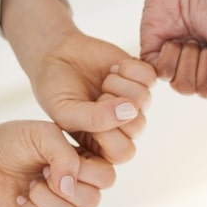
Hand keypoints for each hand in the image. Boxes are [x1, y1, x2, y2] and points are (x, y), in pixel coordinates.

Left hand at [0, 121, 114, 206]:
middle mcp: (77, 187)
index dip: (85, 170)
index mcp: (85, 163)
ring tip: (29, 184)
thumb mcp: (43, 135)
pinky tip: (19, 198)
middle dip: (63, 186)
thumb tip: (69, 188)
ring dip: (44, 198)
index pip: (107, 177)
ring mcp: (59, 206)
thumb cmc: (13, 141)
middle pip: (93, 200)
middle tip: (42, 171)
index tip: (56, 156)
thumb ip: (64, 156)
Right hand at [31, 33, 154, 163]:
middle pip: (138, 127)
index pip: (124, 152)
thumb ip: (93, 119)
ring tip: (103, 81)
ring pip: (144, 100)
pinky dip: (130, 69)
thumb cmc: (56, 89)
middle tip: (96, 95)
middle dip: (113, 105)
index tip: (88, 112)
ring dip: (119, 85)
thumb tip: (130, 111)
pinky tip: (114, 68)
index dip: (109, 132)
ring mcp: (133, 102)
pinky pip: (150, 78)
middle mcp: (122, 126)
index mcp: (104, 144)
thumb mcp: (64, 111)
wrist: (56, 55)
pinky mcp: (141, 79)